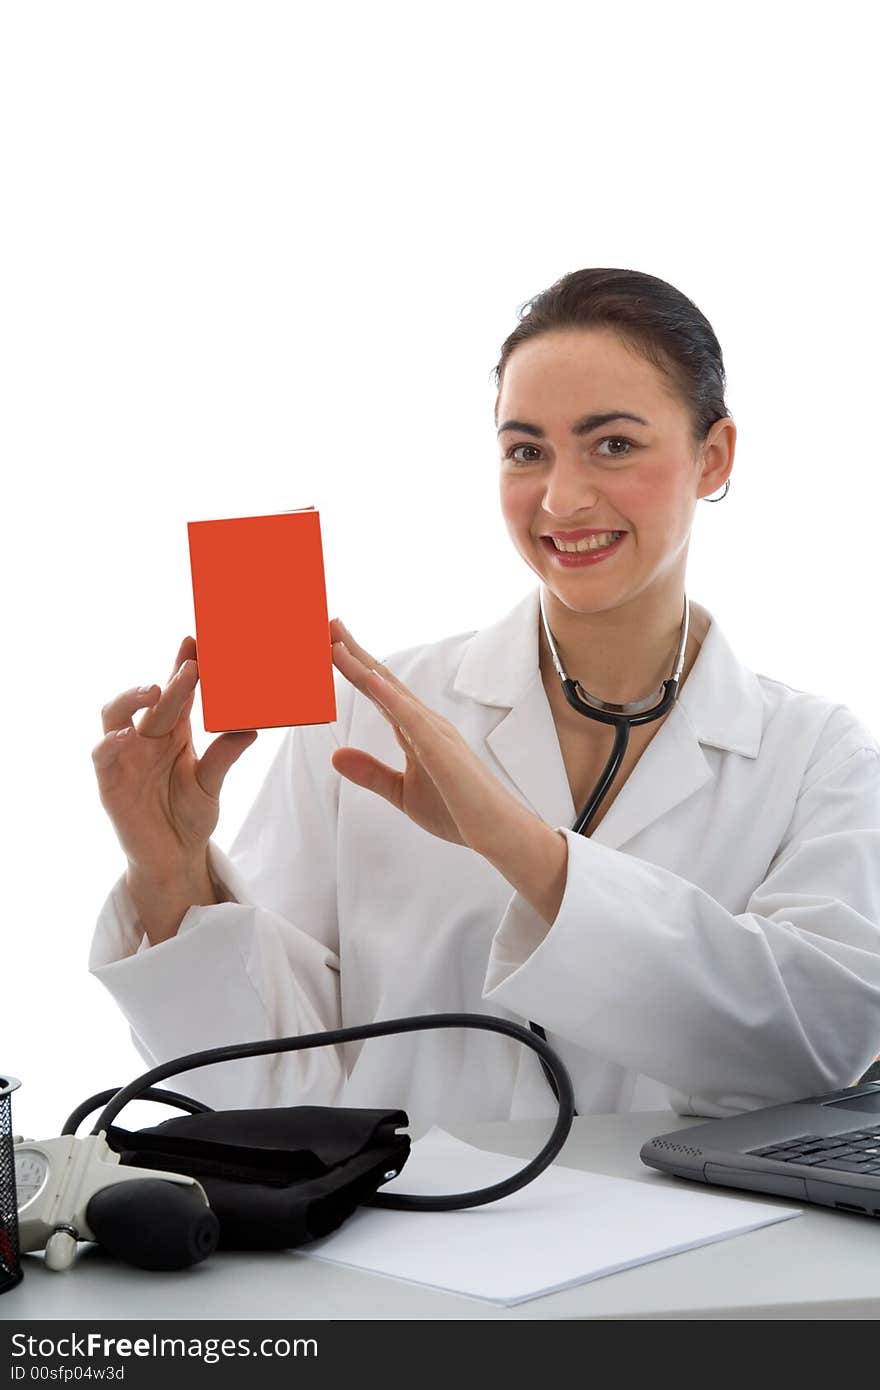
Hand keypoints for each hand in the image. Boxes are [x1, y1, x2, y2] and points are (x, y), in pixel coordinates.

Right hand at [92, 636, 257, 879]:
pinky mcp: (109, 780)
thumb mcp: (211, 785)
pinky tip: (128, 735)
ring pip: (115, 714)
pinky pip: (103, 754)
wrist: (173, 858)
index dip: (182, 667)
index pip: (178, 693)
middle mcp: (146, 738)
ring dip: (132, 697)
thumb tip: (250, 730)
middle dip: (171, 679)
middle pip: (153, 700)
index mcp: (174, 733)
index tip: (196, 642)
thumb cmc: (190, 816)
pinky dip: (111, 741)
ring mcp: (124, 756)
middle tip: (192, 663)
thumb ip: (224, 757)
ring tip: (155, 689)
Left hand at [328, 619, 531, 857]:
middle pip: (380, 679)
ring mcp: (433, 732)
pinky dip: (388, 696)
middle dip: (352, 650)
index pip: (378, 690)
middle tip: (325, 621)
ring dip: (361, 665)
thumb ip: (371, 773)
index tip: (330, 641)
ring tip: (333, 641)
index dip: (353, 665)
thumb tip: (335, 755)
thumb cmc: (458, 811)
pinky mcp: (440, 750)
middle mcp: (424, 722)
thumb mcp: (401, 793)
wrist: (497, 834)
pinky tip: (367, 678)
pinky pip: (409, 718)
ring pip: (390, 691)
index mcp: (415, 730)